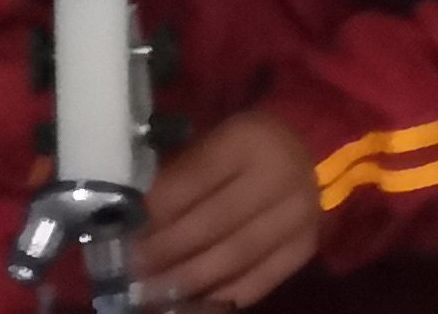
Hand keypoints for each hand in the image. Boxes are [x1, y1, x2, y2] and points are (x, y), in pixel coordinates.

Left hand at [137, 112, 326, 308]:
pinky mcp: (304, 248)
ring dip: (188, 280)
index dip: (159, 209)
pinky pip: (258, 281)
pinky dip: (220, 295)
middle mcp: (278, 178)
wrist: (311, 150)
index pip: (196, 178)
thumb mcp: (215, 140)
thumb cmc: (248, 145)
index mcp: (249, 140)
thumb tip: (137, 217)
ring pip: (235, 257)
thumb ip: (181, 174)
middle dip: (167, 251)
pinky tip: (190, 301)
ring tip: (153, 292)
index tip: (126, 232)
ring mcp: (297, 217)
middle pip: (214, 223)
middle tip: (133, 271)